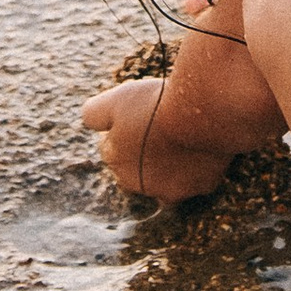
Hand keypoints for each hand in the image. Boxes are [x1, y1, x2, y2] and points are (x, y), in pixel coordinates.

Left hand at [81, 75, 228, 204]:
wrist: (200, 112)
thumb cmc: (156, 104)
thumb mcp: (115, 100)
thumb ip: (94, 114)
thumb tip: (88, 122)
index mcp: (116, 163)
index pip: (114, 147)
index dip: (125, 127)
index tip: (139, 112)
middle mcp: (141, 185)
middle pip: (139, 167)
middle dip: (145, 151)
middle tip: (160, 122)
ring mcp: (173, 190)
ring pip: (169, 177)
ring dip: (171, 162)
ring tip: (183, 133)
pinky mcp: (202, 188)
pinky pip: (197, 178)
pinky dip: (198, 166)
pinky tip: (202, 144)